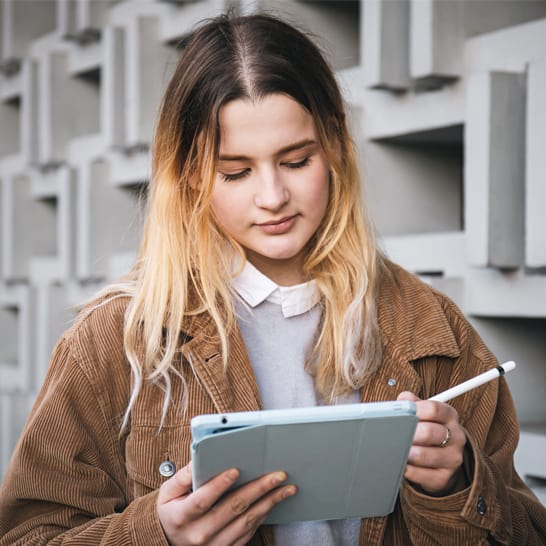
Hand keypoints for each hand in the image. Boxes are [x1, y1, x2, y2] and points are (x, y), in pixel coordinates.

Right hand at [156, 462, 295, 545]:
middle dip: (258, 488)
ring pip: (247, 521)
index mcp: (182, 517)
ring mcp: (215, 544)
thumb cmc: (172, 512)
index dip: (219, 485)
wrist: (170, 541)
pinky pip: (250, 531)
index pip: (202, 501)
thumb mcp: (168, 492)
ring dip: (269, 502)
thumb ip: (184, 476)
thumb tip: (200, 456)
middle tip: (277, 474)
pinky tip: (274, 501)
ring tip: (286, 487)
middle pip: (233, 508)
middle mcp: (200, 534)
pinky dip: (264, 514)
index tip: (236, 470)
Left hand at [397, 391, 466, 495]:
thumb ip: (411, 402)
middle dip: (408, 432)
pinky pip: (421, 475)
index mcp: (449, 416)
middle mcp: (456, 436)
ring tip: (395, 449)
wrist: (441, 458)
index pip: (433, 409)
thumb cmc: (427, 429)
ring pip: (423, 455)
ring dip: (405, 452)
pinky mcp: (444, 478)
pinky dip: (407, 470)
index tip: (402, 413)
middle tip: (395, 433)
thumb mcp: (423, 412)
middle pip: (429, 432)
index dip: (414, 410)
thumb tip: (401, 401)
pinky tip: (401, 464)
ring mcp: (452, 458)